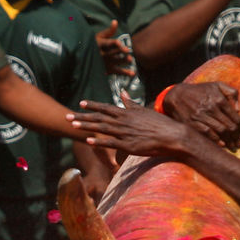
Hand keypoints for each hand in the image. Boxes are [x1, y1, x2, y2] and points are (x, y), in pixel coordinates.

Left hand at [71, 95, 190, 157]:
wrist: (172, 135)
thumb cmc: (159, 124)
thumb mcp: (144, 110)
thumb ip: (131, 103)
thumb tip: (123, 94)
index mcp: (127, 113)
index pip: (106, 107)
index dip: (92, 105)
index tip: (81, 103)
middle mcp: (123, 121)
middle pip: (99, 117)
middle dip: (82, 116)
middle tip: (67, 117)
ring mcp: (125, 133)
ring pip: (102, 128)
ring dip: (86, 126)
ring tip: (73, 125)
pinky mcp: (129, 145)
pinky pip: (111, 143)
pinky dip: (99, 141)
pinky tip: (88, 140)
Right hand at [95, 20, 135, 76]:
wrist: (85, 59)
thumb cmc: (94, 45)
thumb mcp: (99, 37)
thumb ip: (109, 31)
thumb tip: (115, 22)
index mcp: (100, 44)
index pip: (108, 44)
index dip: (114, 43)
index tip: (119, 43)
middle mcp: (102, 54)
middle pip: (112, 52)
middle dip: (120, 51)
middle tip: (128, 51)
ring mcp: (105, 63)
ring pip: (115, 62)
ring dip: (123, 61)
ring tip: (130, 60)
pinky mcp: (108, 70)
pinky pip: (117, 72)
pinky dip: (125, 73)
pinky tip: (133, 73)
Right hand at [162, 82, 239, 148]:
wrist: (177, 96)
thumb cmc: (200, 91)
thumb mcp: (217, 85)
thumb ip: (231, 93)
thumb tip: (239, 110)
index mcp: (219, 98)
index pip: (236, 117)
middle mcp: (211, 107)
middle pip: (229, 126)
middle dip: (236, 137)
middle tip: (238, 143)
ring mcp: (202, 116)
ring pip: (221, 131)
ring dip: (228, 141)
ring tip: (232, 146)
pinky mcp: (193, 123)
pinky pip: (208, 134)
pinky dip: (216, 140)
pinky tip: (221, 144)